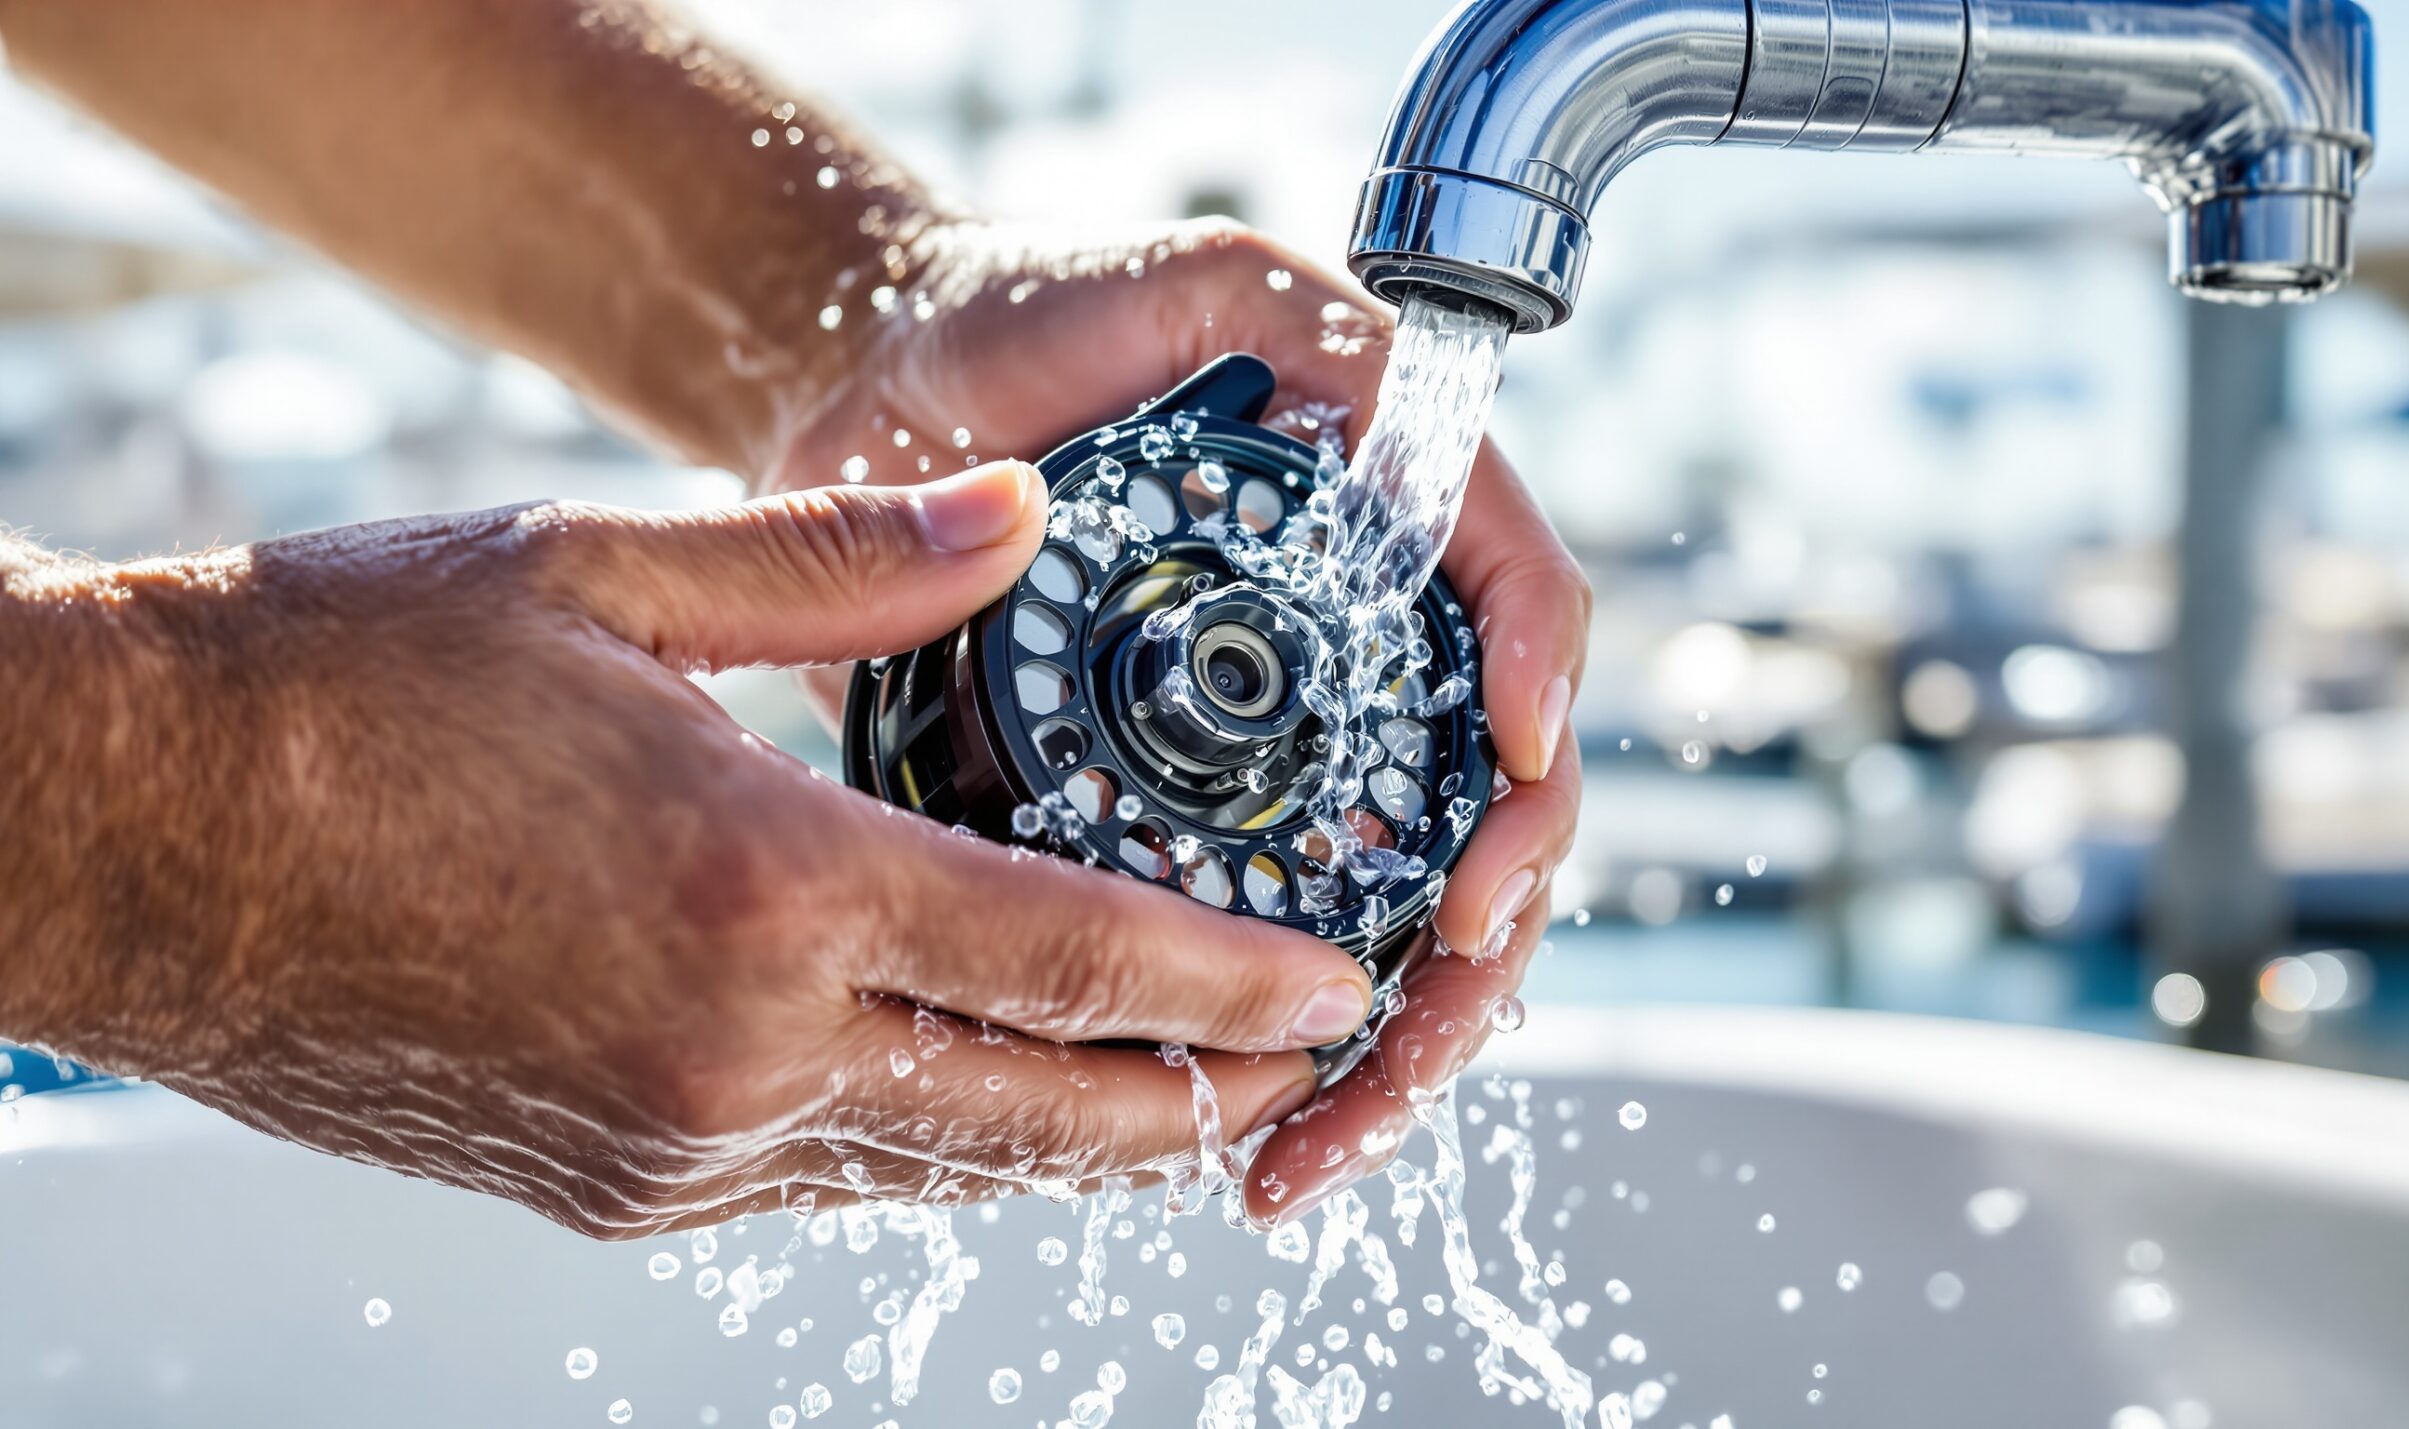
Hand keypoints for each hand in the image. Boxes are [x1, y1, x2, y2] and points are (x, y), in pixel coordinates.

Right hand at [12, 464, 1381, 1237]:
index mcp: (766, 890)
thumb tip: (1025, 521)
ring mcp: (667, 1147)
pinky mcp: (605, 1191)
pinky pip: (822, 1185)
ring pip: (937, 1168)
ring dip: (1070, 1141)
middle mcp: (737, 1053)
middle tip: (1294, 1071)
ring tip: (1171, 1102)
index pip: (1076, 960)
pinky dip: (928, 1150)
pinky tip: (973, 1107)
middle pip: (1039, 1109)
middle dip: (1189, 1098)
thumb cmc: (342, 684)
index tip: (1332, 988)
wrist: (121, 836)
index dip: (1229, 984)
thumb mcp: (606, 575)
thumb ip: (845, 560)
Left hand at [770, 218, 1591, 1224]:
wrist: (879, 396)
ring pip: (1403, 912)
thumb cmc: (1030, 324)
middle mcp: (1373, 639)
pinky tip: (1254, 1133)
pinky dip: (1291, 1050)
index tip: (1493, 836)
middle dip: (1471, 958)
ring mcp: (1301, 732)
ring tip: (1310, 1151)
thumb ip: (1296, 318)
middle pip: (1491, 814)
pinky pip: (1289, 943)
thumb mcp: (1192, 282)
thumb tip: (1409, 444)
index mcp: (1398, 517)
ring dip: (1391, 1048)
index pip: (1520, 620)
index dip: (1534, 728)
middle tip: (1397, 1055)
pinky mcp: (1207, 811)